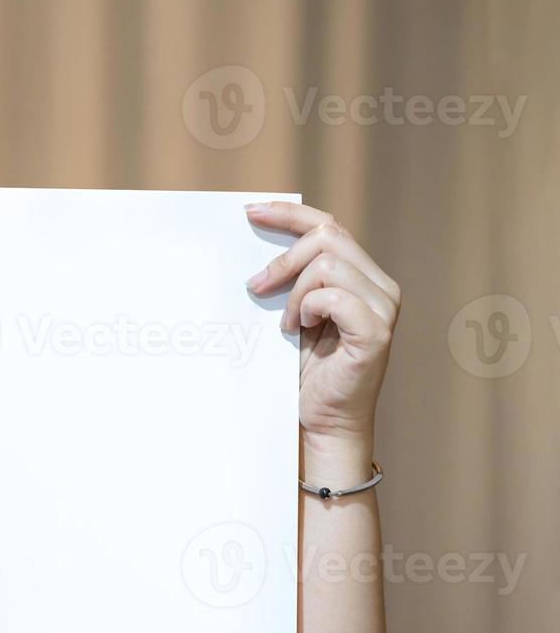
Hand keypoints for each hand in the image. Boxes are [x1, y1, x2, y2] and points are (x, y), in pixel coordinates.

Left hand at [244, 201, 400, 448]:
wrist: (322, 420)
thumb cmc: (305, 370)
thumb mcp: (294, 313)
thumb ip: (291, 279)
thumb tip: (253, 239)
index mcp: (363, 275)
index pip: (328, 224)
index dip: (288, 213)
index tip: (249, 212)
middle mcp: (380, 286)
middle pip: (327, 235)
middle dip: (283, 258)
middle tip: (256, 288)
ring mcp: (383, 307)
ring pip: (327, 264)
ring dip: (294, 292)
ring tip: (289, 324)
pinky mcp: (376, 332)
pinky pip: (334, 297)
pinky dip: (308, 308)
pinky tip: (301, 330)